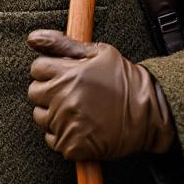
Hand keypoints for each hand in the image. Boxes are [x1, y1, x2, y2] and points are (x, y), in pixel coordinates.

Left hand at [26, 29, 175, 161]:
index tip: (64, 75)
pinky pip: (52, 139)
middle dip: (48, 91)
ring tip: (77, 110)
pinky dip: (62, 135)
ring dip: (52, 113)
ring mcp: (66, 123)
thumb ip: (62, 43)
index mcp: (68, 73)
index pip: (37, 68)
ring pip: (40, 116)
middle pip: (34, 92)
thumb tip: (32, 38)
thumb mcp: (99, 53)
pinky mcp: (72, 145)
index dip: (50, 70)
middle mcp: (64, 98)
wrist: (151, 114)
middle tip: (70, 93)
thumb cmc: (125, 80)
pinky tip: (80, 127)